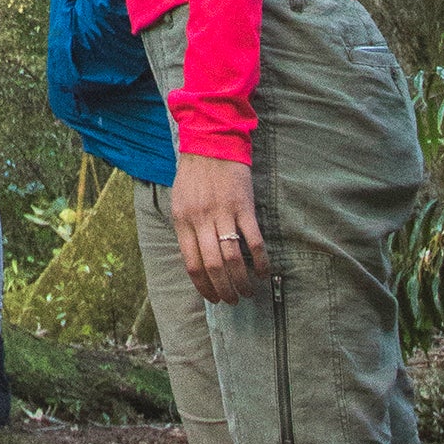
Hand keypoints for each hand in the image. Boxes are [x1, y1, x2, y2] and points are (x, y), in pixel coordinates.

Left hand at [170, 153, 268, 303]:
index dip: (204, 288)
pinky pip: (253, 241)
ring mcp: (223, 213)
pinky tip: (264, 272)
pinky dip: (260, 261)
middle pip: (214, 267)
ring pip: (233, 259)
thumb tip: (197, 262)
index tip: (214, 299)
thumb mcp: (179, 203)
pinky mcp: (243, 206)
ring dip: (242, 282)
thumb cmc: (193, 175)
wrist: (210, 142)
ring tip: (248, 291)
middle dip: (225, 290)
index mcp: (182, 221)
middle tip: (233, 301)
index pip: (192, 265)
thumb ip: (186, 230)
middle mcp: (201, 220)